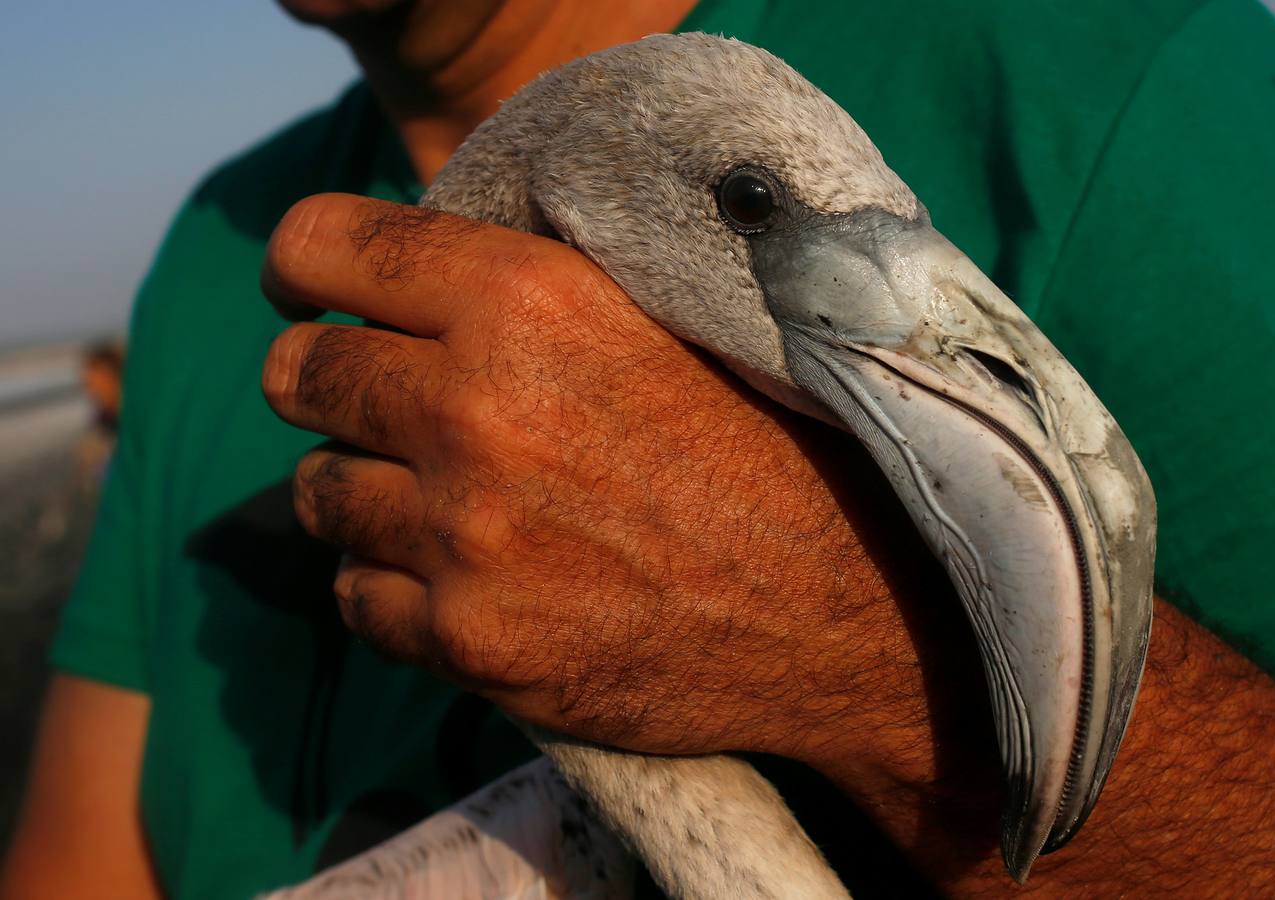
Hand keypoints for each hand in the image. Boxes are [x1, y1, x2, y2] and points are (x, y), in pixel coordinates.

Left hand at [260, 194, 1274, 895]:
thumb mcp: (649, 316)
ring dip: (368, 492)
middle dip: (327, 382)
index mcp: (523, 297)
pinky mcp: (470, 641)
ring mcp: (465, 535)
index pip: (319, 247)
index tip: (312, 297)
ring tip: (452, 500)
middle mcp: (476, 407)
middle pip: (295, 375)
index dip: (303, 270)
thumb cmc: (758, 444)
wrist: (843, 602)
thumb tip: (397, 280)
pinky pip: (356, 595)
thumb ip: (517, 284)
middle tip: (378, 403)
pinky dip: (395, 585)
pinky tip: (469, 576)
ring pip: (317, 493)